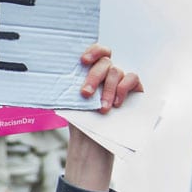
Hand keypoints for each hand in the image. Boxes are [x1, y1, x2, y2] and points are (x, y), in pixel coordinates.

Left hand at [64, 44, 136, 191]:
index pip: (96, 51)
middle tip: (85, 94)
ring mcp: (122, 79)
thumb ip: (68, 87)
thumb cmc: (81, 118)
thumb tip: (56, 78)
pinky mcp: (135, 88)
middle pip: (104, 62)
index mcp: (92, 70)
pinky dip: (123, 88)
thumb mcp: (71, 100)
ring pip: (116, 72)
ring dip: (107, 89)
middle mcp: (108, 72)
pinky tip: (117, 103)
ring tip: (103, 108)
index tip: (83, 61)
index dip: (92, 51)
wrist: (92, 140)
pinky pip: (132, 78)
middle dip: (93, 78)